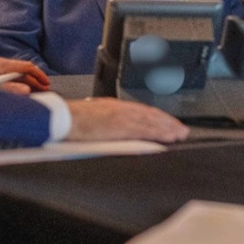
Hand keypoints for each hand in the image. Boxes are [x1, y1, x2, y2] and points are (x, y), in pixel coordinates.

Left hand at [0, 57, 49, 92]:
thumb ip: (9, 90)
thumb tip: (27, 91)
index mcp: (2, 65)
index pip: (27, 67)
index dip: (39, 75)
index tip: (46, 83)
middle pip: (22, 70)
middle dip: (33, 80)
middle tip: (42, 90)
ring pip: (13, 72)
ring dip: (24, 81)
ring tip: (30, 91)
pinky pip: (5, 74)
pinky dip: (13, 81)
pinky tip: (11, 88)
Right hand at [66, 98, 188, 142]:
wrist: (61, 118)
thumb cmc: (72, 120)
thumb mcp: (93, 117)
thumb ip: (107, 122)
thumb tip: (116, 130)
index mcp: (114, 106)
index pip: (141, 111)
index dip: (157, 117)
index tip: (168, 123)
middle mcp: (120, 108)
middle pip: (150, 114)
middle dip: (168, 122)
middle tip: (182, 130)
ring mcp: (121, 116)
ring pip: (150, 121)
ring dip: (167, 128)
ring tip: (180, 134)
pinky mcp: (119, 126)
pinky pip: (144, 129)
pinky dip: (158, 133)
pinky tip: (167, 137)